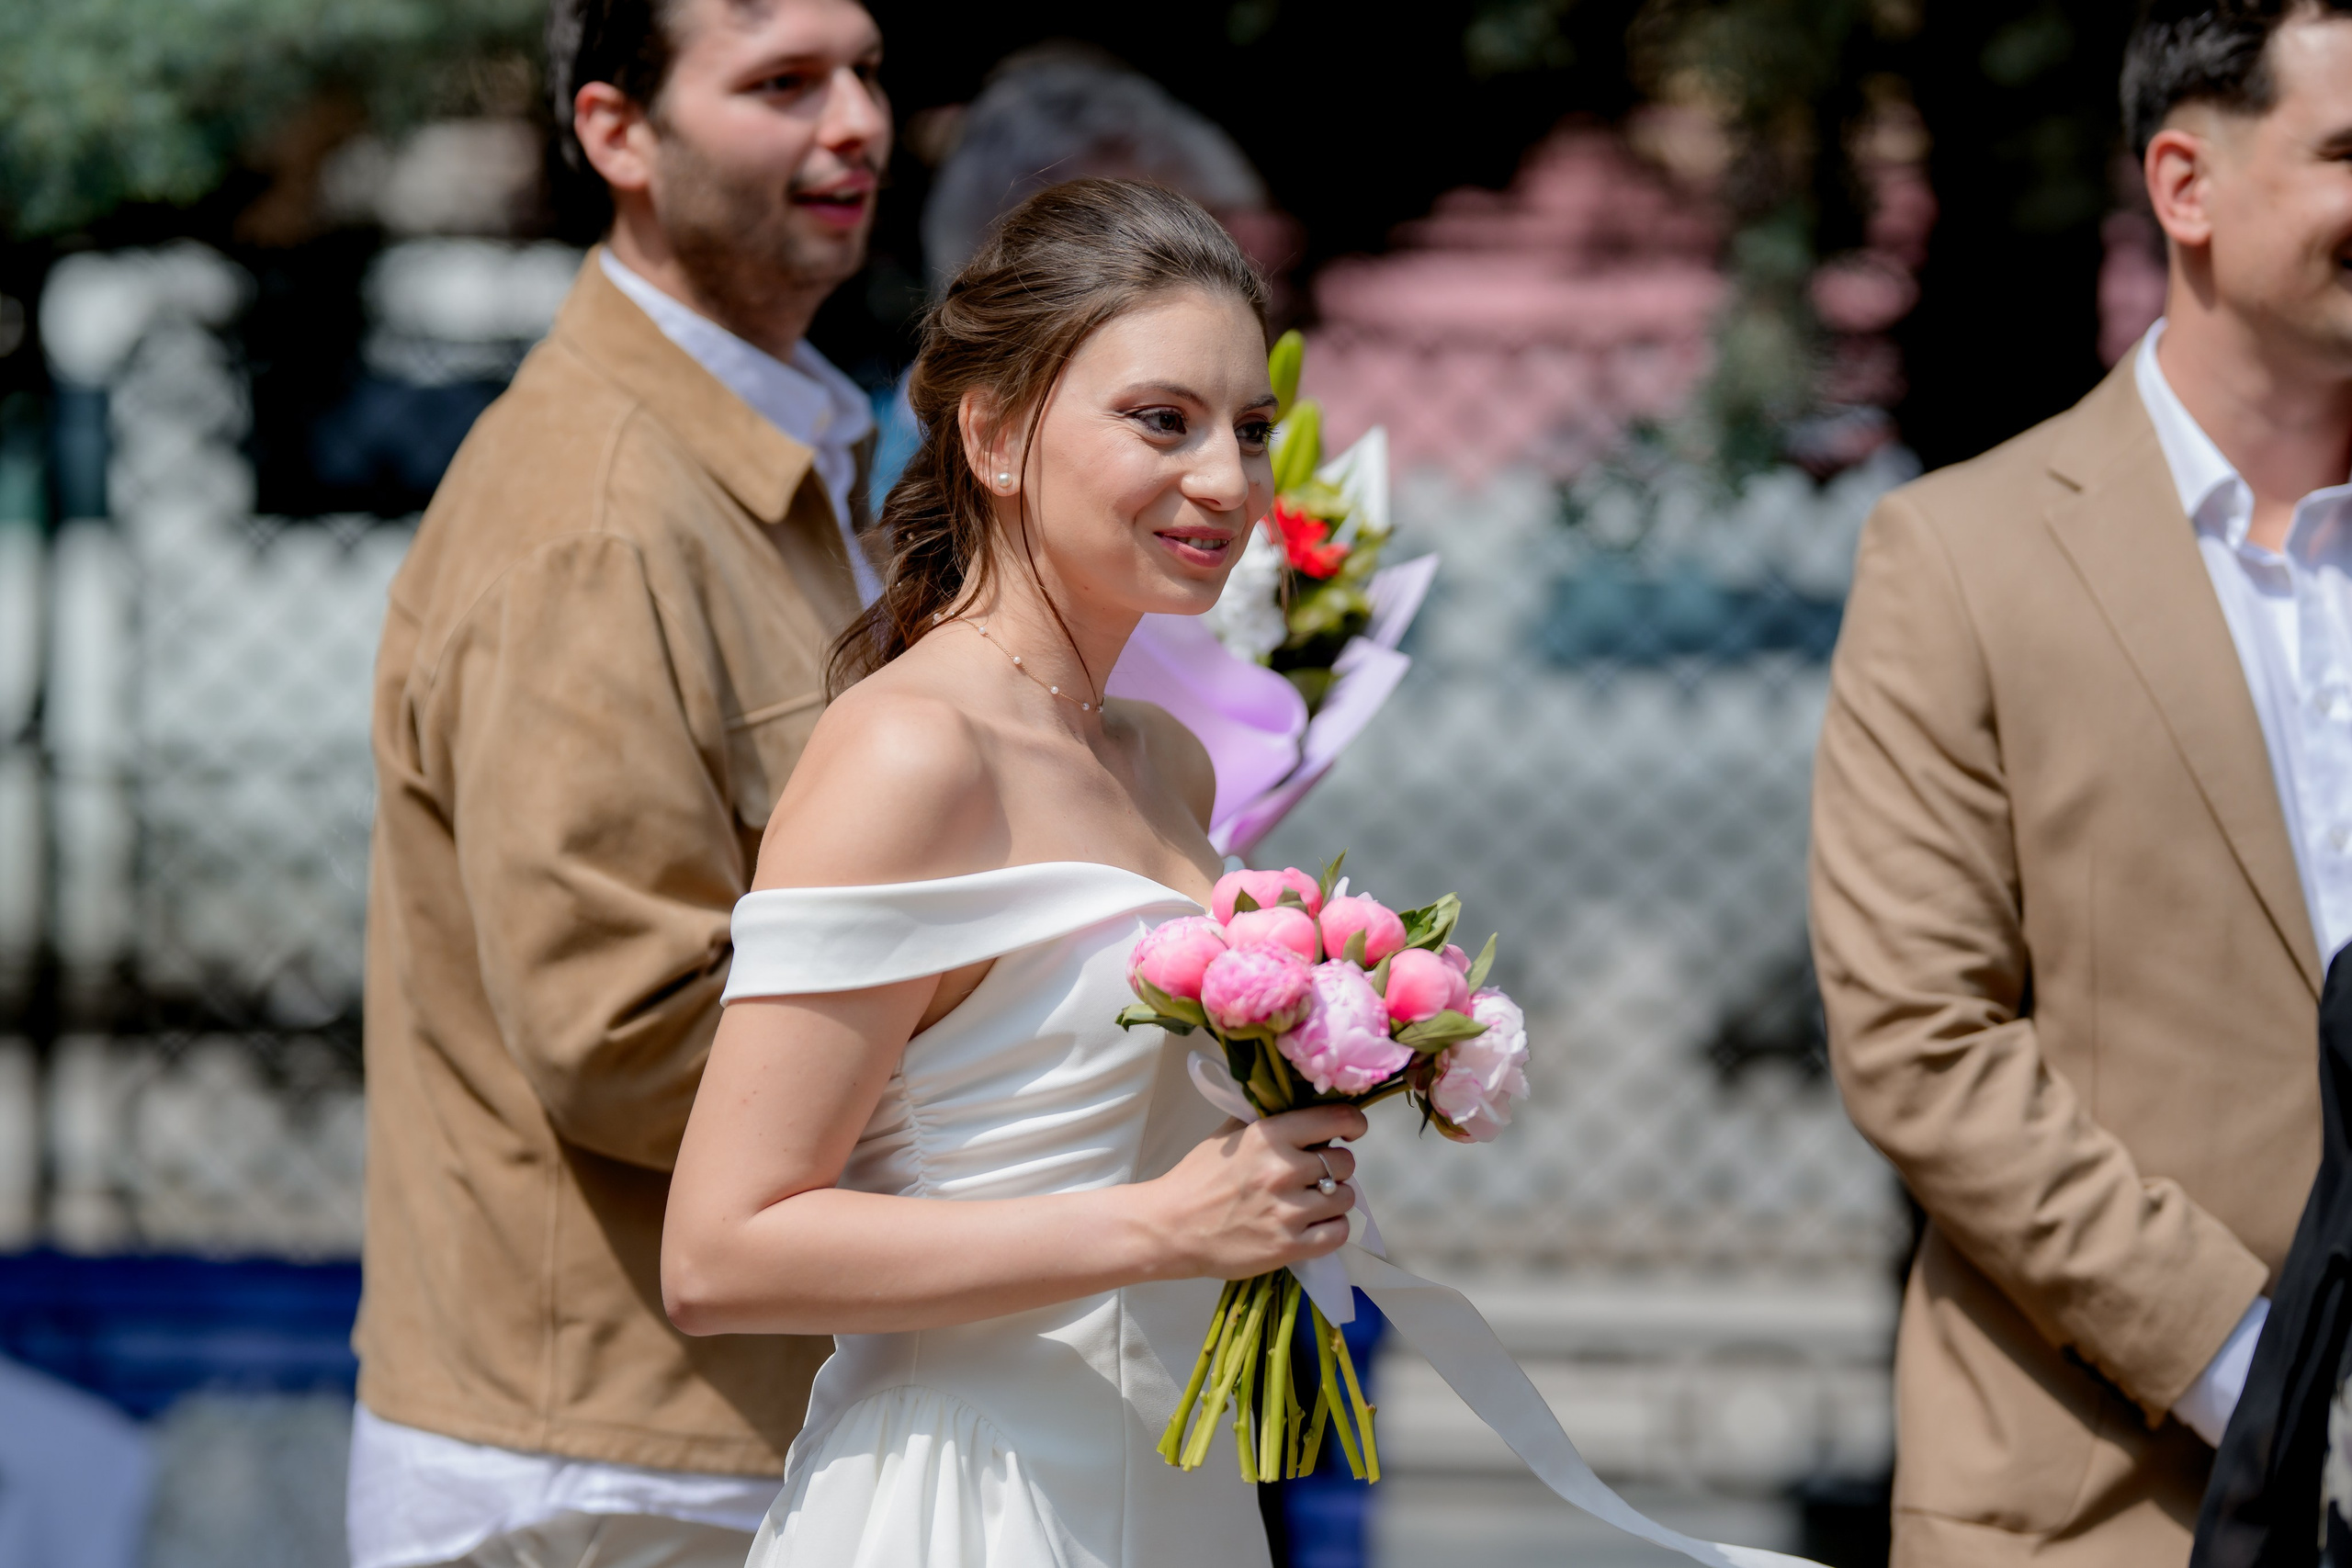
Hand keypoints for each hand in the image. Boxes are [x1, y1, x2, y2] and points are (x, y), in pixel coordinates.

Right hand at [1138, 1104, 1367, 1280]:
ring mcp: (1287, 1211)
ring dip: (1333, 1199)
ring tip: (1312, 1202)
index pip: (1337, 1119)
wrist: (1170, 1228)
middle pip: (1345, 1162)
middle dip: (1335, 1167)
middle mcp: (1283, 1170)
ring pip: (1345, 1198)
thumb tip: (1303, 1105)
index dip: (1353, 1123)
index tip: (1351, 1131)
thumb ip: (1267, 1120)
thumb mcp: (1229, 1135)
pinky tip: (1315, 1225)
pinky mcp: (1288, 1246)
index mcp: (1269, 1136)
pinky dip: (1332, 1228)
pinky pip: (1338, 1232)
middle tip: (1315, 1175)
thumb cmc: (1197, 1179)